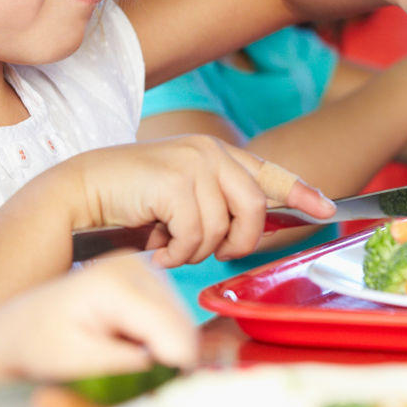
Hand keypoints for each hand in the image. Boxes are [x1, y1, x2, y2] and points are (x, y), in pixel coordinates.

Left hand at [0, 255, 196, 389]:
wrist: (17, 328)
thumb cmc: (38, 346)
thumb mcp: (78, 362)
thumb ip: (128, 364)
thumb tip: (174, 363)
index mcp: (115, 283)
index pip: (171, 329)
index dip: (173, 365)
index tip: (156, 389)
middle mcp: (133, 264)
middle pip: (180, 323)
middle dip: (168, 356)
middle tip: (135, 377)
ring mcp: (139, 266)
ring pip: (179, 320)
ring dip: (163, 347)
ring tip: (122, 357)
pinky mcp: (142, 275)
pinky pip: (168, 315)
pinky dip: (157, 338)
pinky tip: (127, 343)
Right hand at [60, 135, 334, 266]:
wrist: (80, 194)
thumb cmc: (128, 202)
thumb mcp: (181, 200)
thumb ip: (217, 205)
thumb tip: (252, 230)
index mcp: (213, 152)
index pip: (269, 172)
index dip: (302, 193)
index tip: (327, 210)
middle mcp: (208, 152)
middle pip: (255, 209)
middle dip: (237, 242)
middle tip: (209, 254)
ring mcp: (193, 163)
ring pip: (223, 229)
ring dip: (196, 251)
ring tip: (169, 245)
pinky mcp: (176, 182)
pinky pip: (196, 236)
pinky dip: (177, 253)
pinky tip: (157, 249)